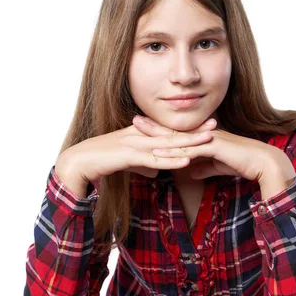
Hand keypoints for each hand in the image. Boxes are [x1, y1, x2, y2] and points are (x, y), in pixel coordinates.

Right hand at [56, 116, 217, 186]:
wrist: (78, 162)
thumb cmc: (101, 161)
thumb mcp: (127, 163)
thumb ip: (143, 165)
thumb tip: (155, 172)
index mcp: (139, 133)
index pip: (168, 130)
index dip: (187, 128)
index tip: (207, 125)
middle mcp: (139, 135)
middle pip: (172, 133)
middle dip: (194, 129)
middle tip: (216, 123)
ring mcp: (134, 144)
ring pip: (167, 144)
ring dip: (188, 142)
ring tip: (208, 139)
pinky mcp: (128, 156)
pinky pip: (154, 159)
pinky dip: (171, 161)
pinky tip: (186, 161)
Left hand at [136, 117, 294, 188]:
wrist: (261, 162)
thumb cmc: (242, 163)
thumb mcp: (217, 165)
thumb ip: (203, 167)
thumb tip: (190, 172)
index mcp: (204, 135)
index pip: (178, 131)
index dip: (161, 128)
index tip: (144, 126)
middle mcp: (204, 133)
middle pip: (174, 129)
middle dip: (154, 125)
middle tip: (134, 119)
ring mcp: (208, 138)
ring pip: (178, 137)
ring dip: (158, 136)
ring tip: (138, 133)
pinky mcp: (213, 147)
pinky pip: (189, 150)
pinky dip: (173, 153)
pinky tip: (159, 154)